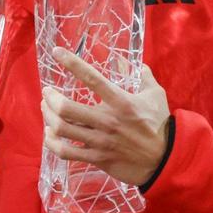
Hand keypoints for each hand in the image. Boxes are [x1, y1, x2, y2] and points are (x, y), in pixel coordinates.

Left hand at [42, 47, 170, 186]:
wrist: (166, 160)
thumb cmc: (160, 125)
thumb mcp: (156, 95)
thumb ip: (142, 75)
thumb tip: (129, 60)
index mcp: (121, 102)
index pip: (92, 78)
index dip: (72, 63)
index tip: (57, 52)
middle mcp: (107, 121)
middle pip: (66, 108)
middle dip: (51, 98)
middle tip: (47, 92)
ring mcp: (100, 142)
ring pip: (62, 129)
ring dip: (48, 117)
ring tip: (46, 109)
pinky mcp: (97, 159)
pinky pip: (66, 152)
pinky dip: (52, 143)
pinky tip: (49, 134)